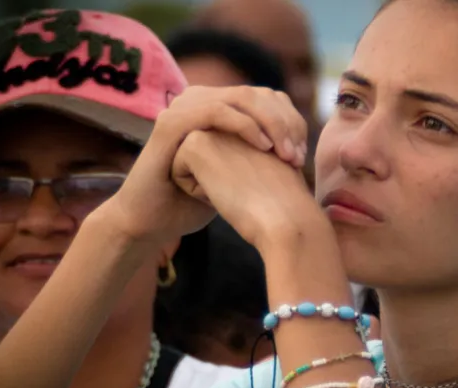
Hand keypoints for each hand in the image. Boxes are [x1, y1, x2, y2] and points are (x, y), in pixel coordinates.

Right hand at [96, 86, 308, 244]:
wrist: (154, 222)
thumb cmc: (196, 203)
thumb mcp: (237, 174)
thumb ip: (259, 153)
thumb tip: (297, 148)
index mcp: (218, 107)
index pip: (267, 98)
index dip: (292, 121)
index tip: (302, 155)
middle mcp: (200, 100)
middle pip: (258, 94)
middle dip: (286, 123)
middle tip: (298, 156)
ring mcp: (184, 108)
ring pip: (242, 97)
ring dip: (271, 123)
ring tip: (285, 154)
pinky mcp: (171, 123)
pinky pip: (216, 111)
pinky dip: (244, 125)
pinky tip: (262, 147)